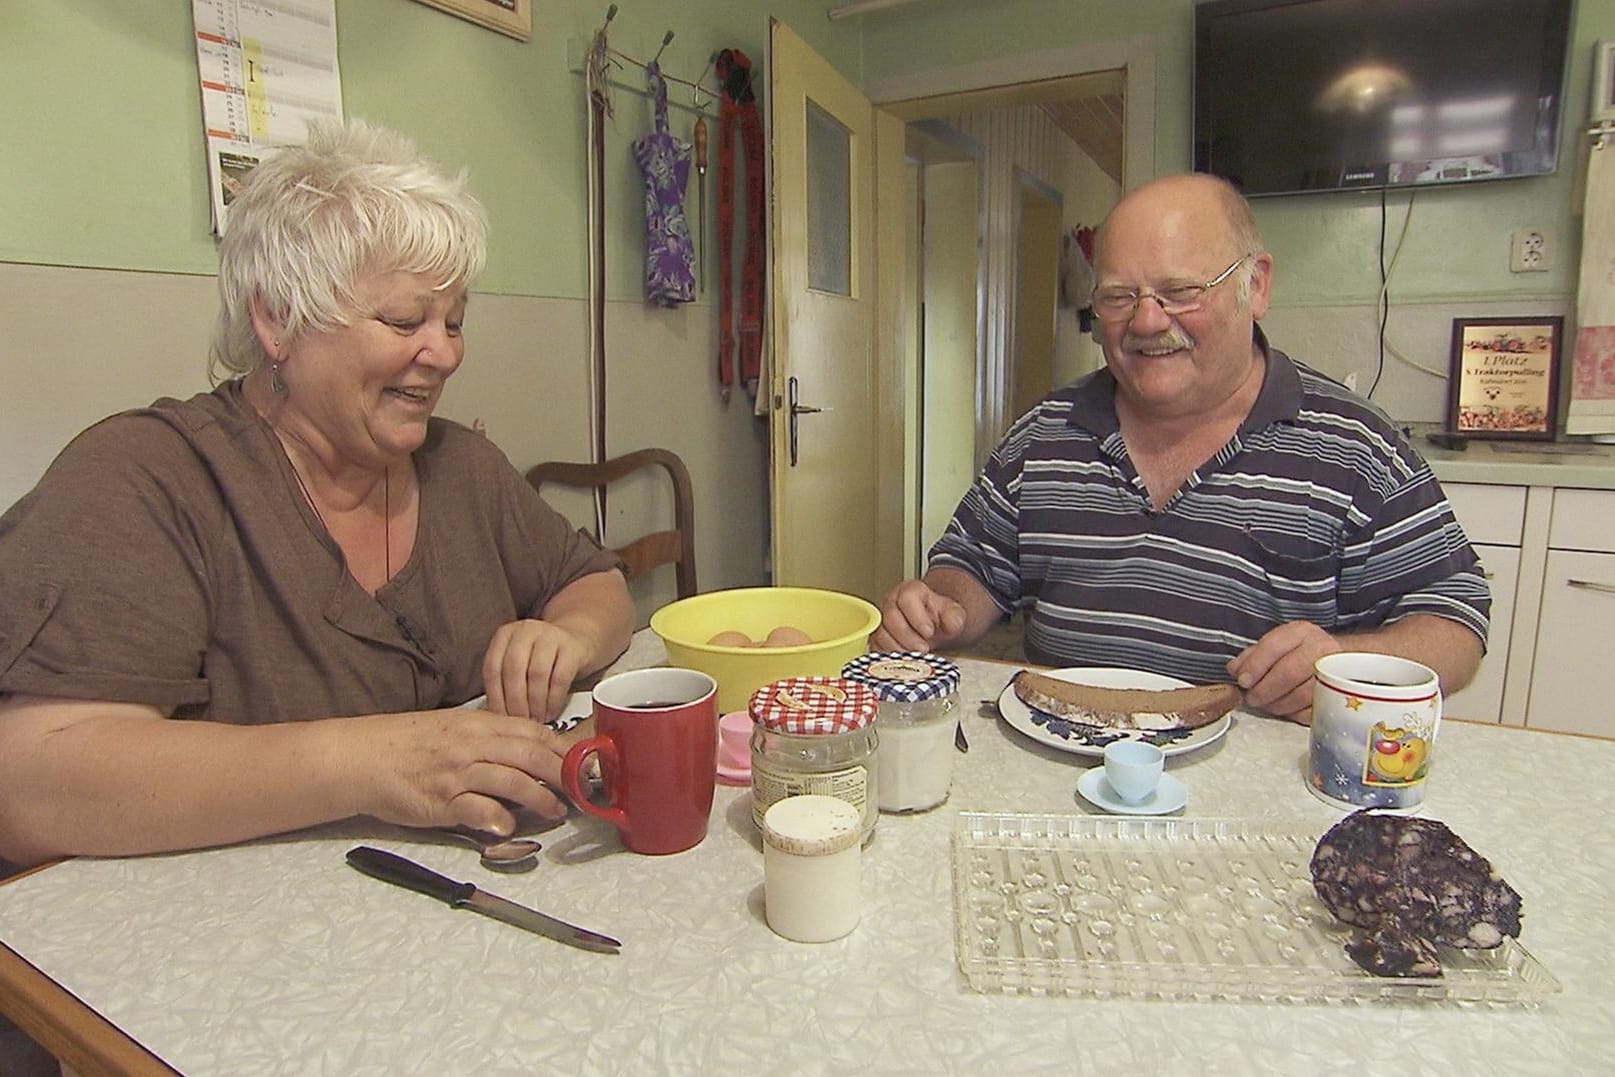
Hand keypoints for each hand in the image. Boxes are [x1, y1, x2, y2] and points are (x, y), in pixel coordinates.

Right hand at [348, 708, 576, 834]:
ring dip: (540, 799)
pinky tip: (509, 827)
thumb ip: (487, 738)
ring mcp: (458, 772)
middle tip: (581, 789)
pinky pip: (477, 809)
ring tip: (555, 813)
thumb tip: (524, 751)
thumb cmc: (408, 744)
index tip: (582, 762)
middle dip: (562, 773)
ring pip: (512, 781)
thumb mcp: (452, 728)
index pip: (532, 732)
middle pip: (530, 755)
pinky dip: (497, 818)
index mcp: (478, 725)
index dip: (561, 748)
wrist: (362, 756)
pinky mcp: (441, 800)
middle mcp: (472, 745)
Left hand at [482, 618, 589, 721]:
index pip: (492, 667)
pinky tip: (551, 711)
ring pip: (536, 674)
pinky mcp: (572, 647)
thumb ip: (505, 681)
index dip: (495, 697)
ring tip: (536, 718)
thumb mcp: (519, 663)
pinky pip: (560, 678)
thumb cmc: (544, 659)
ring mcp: (550, 635)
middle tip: (520, 721)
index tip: (500, 717)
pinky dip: (553, 700)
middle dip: (515, 702)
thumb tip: (495, 715)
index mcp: (505, 635)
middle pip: (513, 670)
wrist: (578, 641)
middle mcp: (525, 630)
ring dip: (535, 703)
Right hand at [873, 579, 967, 651]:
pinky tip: (904, 660)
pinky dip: (890, 657)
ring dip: (899, 649)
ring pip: (881, 634)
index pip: (907, 599)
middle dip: (908, 637)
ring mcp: (882, 619)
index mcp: (911, 590)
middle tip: (923, 648)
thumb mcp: (954, 615)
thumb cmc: (939, 619)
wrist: (934, 628)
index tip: (929, 632)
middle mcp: (892, 602)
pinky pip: (876, 648)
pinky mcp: (877, 637)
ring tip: (915, 656)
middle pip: (891, 617)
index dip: (917, 617)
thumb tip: (951, 623)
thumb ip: (955, 617)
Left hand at [1227, 621, 1341, 723]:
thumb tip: (1235, 670)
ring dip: (1277, 705)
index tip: (1243, 681)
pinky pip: (1314, 710)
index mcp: (1301, 632)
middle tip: (1251, 699)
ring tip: (1265, 705)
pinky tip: (1284, 710)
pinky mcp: (1340, 695)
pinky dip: (1294, 713)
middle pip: (1289, 672)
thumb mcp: (1275, 645)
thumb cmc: (1299, 653)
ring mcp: (1334, 672)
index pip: (1274, 646)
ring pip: (1302, 695)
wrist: (1337, 660)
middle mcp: (1321, 648)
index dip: (1255, 666)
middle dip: (1265, 690)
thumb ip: (1252, 656)